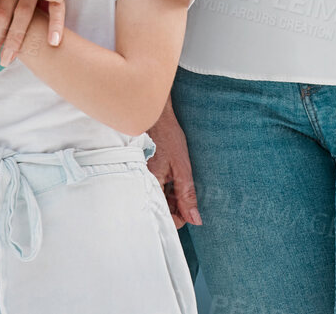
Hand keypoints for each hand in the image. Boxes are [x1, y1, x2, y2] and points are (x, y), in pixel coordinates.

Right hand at [147, 98, 200, 228]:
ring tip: (177, 180)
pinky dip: (163, 189)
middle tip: (184, 192)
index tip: (189, 210)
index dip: (180, 218)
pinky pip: (153, 191)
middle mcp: (141, 186)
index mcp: (151, 186)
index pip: (164, 218)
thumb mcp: (182, 166)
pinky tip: (169, 177)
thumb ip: (187, 194)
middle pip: (160, 211)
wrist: (154, 116)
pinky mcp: (141, 175)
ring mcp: (140, 181)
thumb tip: (195, 219)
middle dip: (175, 207)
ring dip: (169, 198)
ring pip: (157, 201)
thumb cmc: (167, 136)